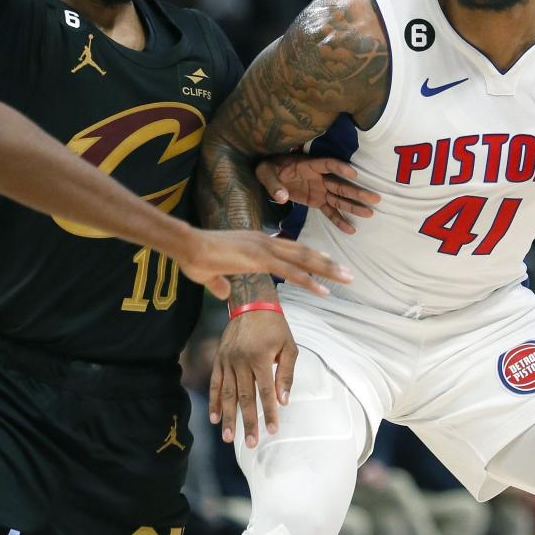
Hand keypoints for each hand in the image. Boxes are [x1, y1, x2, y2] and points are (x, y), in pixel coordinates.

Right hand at [176, 227, 352, 298]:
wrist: (187, 246)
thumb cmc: (195, 258)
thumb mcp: (210, 274)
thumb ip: (221, 284)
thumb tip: (226, 293)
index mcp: (258, 241)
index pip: (292, 248)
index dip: (311, 257)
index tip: (328, 264)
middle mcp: (266, 241)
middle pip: (304, 252)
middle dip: (328, 263)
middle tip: (347, 273)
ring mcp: (265, 248)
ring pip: (304, 260)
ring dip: (327, 270)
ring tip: (346, 279)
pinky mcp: (260, 260)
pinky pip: (291, 272)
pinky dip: (309, 281)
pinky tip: (323, 290)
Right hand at [210, 312, 296, 447]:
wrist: (252, 303)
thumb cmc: (275, 327)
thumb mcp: (289, 347)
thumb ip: (286, 375)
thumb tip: (283, 401)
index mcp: (259, 358)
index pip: (265, 392)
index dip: (269, 412)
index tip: (272, 430)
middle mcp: (240, 361)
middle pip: (244, 397)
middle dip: (247, 422)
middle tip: (251, 443)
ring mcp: (227, 360)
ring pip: (227, 394)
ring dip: (228, 417)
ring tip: (228, 437)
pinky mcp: (219, 359)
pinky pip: (216, 383)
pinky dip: (215, 401)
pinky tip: (214, 418)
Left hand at [256, 155, 379, 234]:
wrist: (269, 174)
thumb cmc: (269, 169)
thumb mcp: (265, 172)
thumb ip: (273, 183)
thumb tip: (282, 196)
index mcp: (309, 166)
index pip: (327, 165)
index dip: (340, 168)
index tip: (354, 173)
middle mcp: (319, 178)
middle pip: (340, 184)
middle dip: (357, 192)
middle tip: (375, 198)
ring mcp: (320, 190)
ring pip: (340, 199)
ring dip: (354, 206)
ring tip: (370, 213)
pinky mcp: (317, 201)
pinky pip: (330, 211)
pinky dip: (339, 220)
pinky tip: (351, 229)